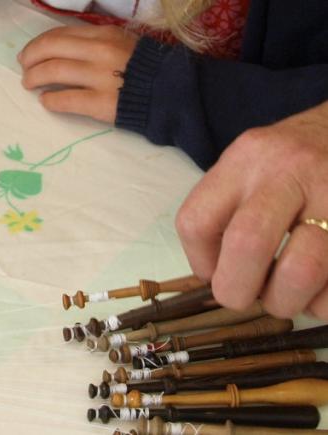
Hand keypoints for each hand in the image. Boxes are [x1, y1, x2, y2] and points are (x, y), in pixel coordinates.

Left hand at [17, 25, 137, 122]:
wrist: (174, 93)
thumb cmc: (147, 69)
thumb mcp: (123, 44)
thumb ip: (95, 43)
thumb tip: (60, 50)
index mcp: (104, 34)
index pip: (60, 34)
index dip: (39, 43)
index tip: (30, 53)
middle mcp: (100, 51)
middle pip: (51, 49)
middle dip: (30, 59)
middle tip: (24, 69)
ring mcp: (101, 77)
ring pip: (54, 71)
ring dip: (34, 78)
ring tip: (29, 84)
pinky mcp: (101, 103)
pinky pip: (66, 100)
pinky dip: (51, 100)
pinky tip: (46, 102)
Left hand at [176, 101, 327, 318]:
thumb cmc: (298, 159)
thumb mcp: (254, 162)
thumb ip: (229, 208)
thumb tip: (216, 278)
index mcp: (246, 159)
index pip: (197, 221)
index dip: (201, 263)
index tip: (215, 274)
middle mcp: (289, 170)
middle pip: (246, 244)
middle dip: (237, 290)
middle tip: (247, 298)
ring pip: (301, 270)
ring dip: (287, 302)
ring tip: (289, 298)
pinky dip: (325, 302)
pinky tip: (321, 290)